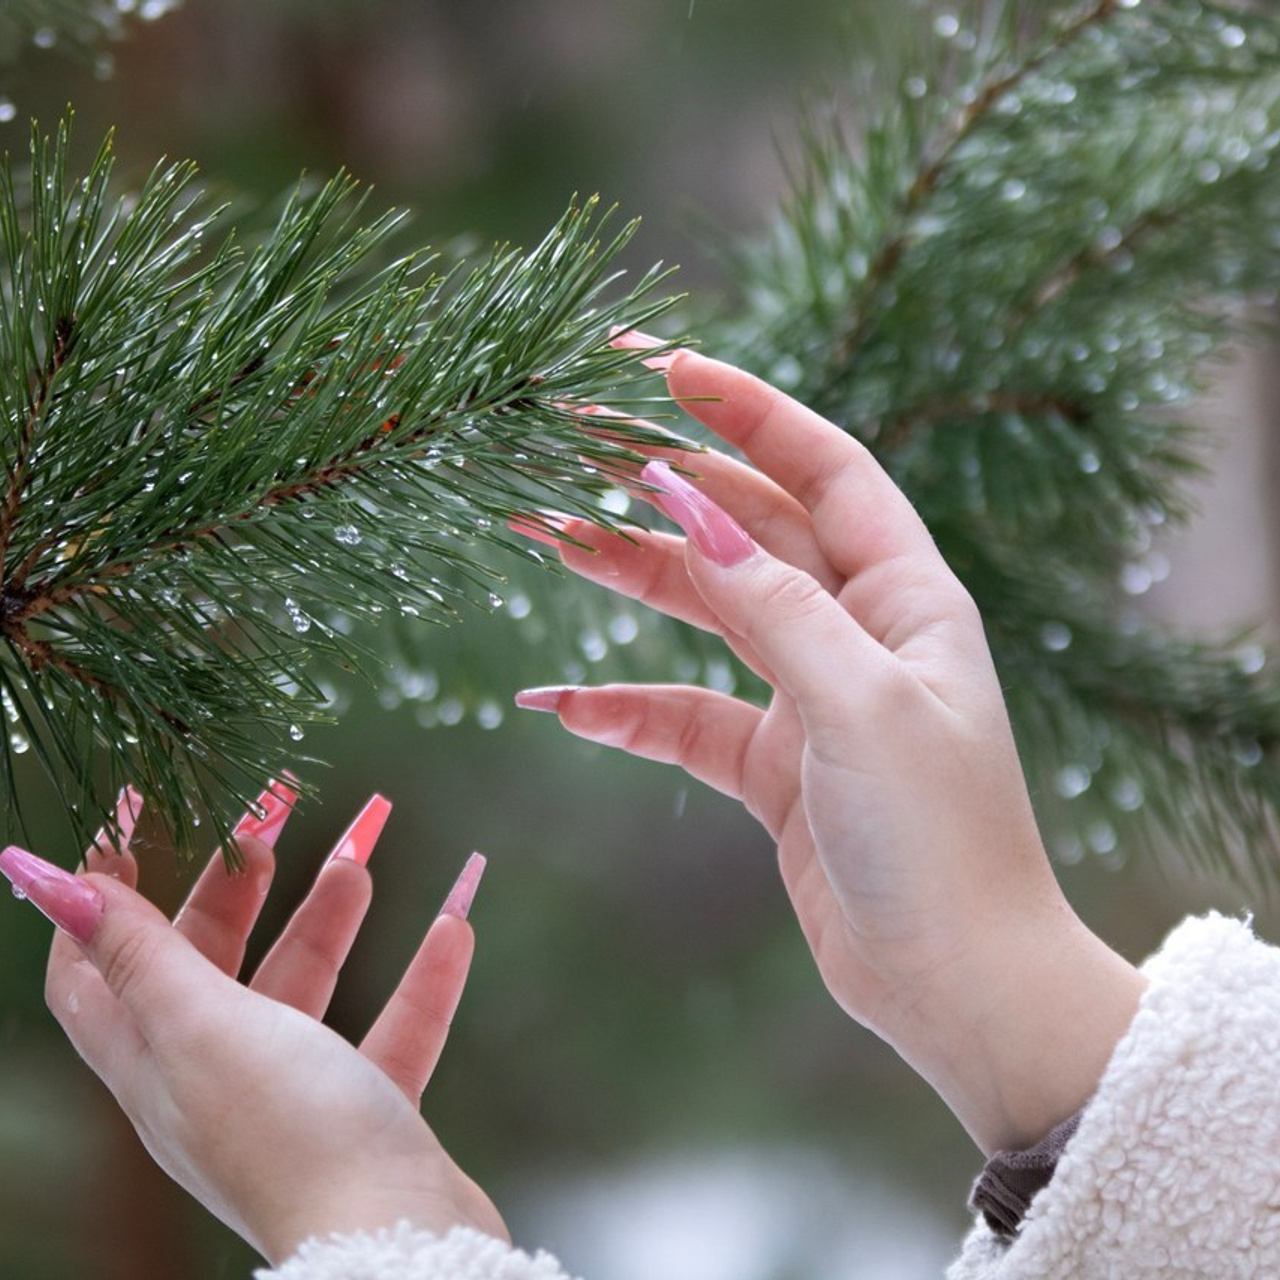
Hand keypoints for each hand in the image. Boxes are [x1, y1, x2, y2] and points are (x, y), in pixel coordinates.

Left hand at [8, 784, 503, 1263]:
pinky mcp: (364, 1111)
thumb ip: (139, 952)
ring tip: (363, 848)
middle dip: (239, 879)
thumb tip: (46, 878)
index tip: (142, 805)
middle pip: (209, 960)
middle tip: (277, 805)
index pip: (96, 962)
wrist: (397, 1243)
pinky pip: (390, 1026)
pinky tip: (457, 920)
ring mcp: (292, 1094)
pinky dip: (421, 973)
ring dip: (330, 914)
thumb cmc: (289, 1132)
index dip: (106, 886)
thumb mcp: (203, 1026)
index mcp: (154, 1058)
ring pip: (304, 985)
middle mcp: (213, 1076)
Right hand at [518, 343, 1145, 1153]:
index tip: (663, 368)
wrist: (958, 983)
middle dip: (664, 490)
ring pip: (709, 613)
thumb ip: (775, 608)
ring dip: (631, 581)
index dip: (748, 411)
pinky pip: (689, 717)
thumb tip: (693, 508)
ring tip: (546, 540)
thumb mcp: (859, 706)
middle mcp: (858, 633)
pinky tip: (564, 708)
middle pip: (749, 531)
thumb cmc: (938, 839)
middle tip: (569, 453)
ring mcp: (813, 697)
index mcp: (905, 597)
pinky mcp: (778, 765)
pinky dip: (629, 710)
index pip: (822, 469)